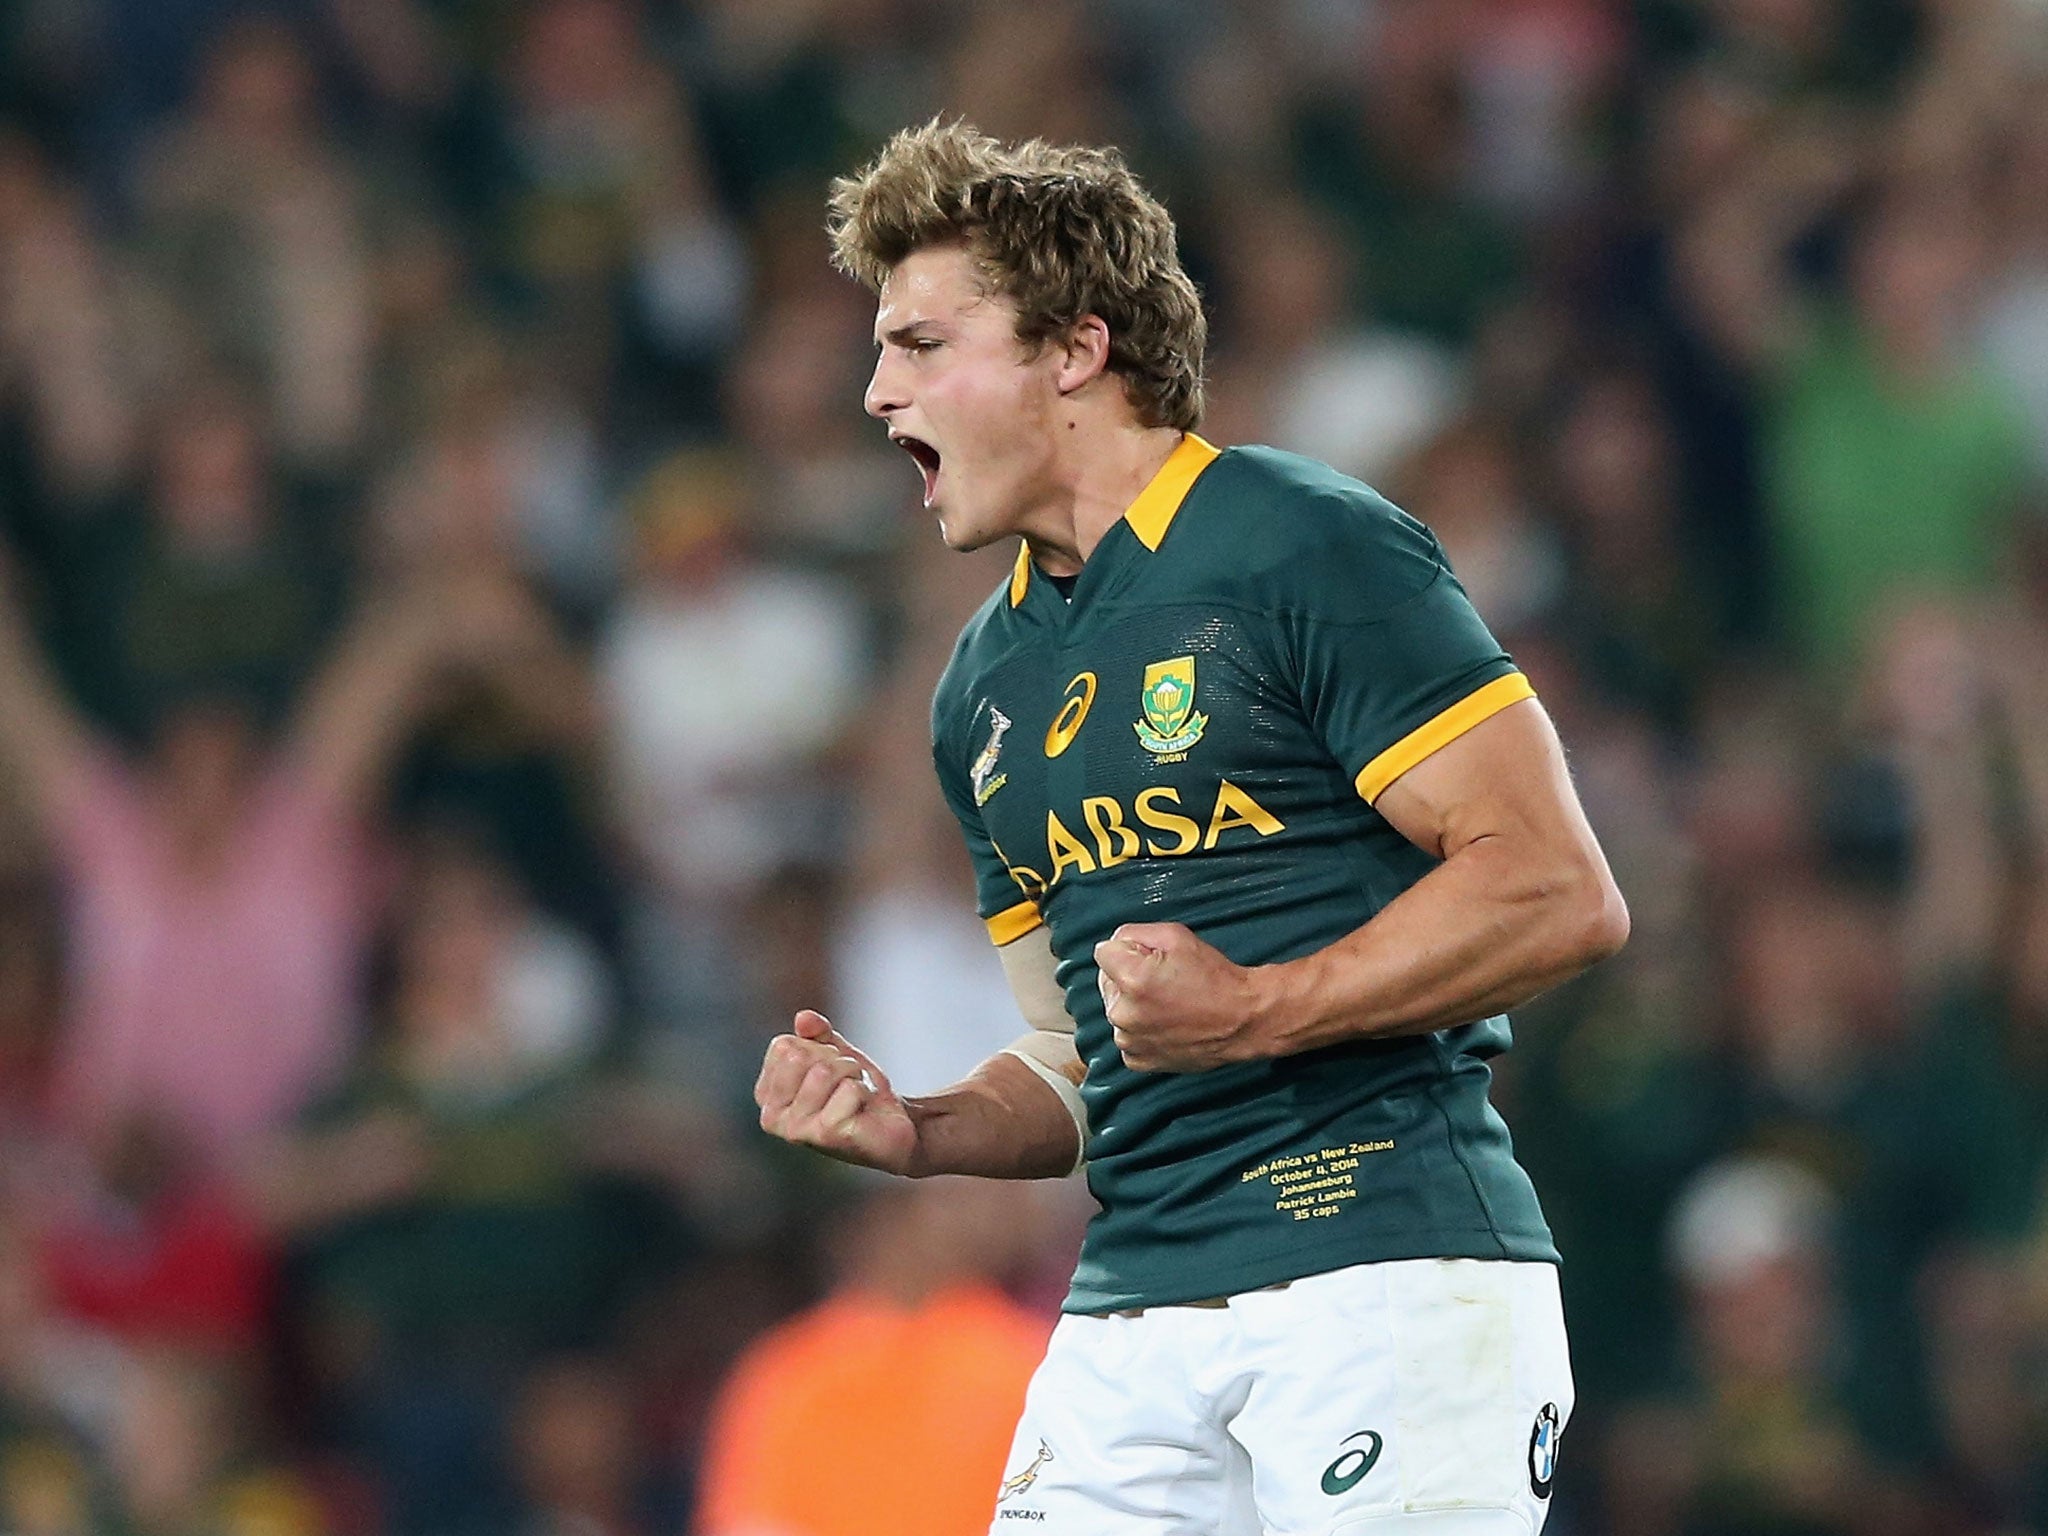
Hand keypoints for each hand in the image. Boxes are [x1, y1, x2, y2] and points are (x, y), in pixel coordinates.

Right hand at [755, 1011, 917, 1173]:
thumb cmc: (857, 1091)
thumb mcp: (835, 1054)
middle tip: (847, 1082)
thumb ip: (817, 1034)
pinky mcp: (825, 1136)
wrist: (892, 1126)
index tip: (830, 1070)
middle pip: (800, 1056)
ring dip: (853, 1075)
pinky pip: (849, 1089)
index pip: (784, 1046)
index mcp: (767, 1095)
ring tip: (857, 1096)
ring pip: (825, 1070)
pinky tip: (863, 1111)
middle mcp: (773, 1117)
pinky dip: (864, 1091)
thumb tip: (803, 1018)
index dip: (817, 1049)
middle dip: (835, 1060)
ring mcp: (796, 1129)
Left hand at [1093, 922, 1266, 1071]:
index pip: (1103, 953)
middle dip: (1128, 977)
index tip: (1150, 958)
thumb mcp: (1176, 936)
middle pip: (1108, 982)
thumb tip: (1114, 944)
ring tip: (1169, 1003)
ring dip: (1134, 1005)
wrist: (1243, 1020)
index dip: (1129, 950)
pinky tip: (1167, 1023)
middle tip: (1165, 981)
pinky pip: (1128, 1035)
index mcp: (1131, 980)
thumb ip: (1135, 933)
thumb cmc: (1215, 978)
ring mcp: (1130, 1041)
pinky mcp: (1139, 1060)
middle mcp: (1124, 1014)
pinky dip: (1141, 1029)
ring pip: (1117, 1010)